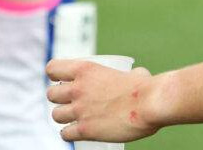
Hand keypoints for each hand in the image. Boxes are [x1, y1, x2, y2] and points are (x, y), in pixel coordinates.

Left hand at [46, 59, 160, 142]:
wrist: (151, 104)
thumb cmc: (146, 88)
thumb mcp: (128, 73)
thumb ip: (128, 74)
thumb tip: (136, 77)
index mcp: (86, 70)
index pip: (52, 68)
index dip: (54, 75)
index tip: (61, 80)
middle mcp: (78, 89)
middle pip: (51, 94)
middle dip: (58, 98)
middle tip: (70, 101)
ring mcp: (80, 110)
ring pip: (55, 115)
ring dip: (63, 117)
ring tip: (73, 118)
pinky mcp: (85, 130)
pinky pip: (65, 134)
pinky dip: (69, 134)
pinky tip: (77, 132)